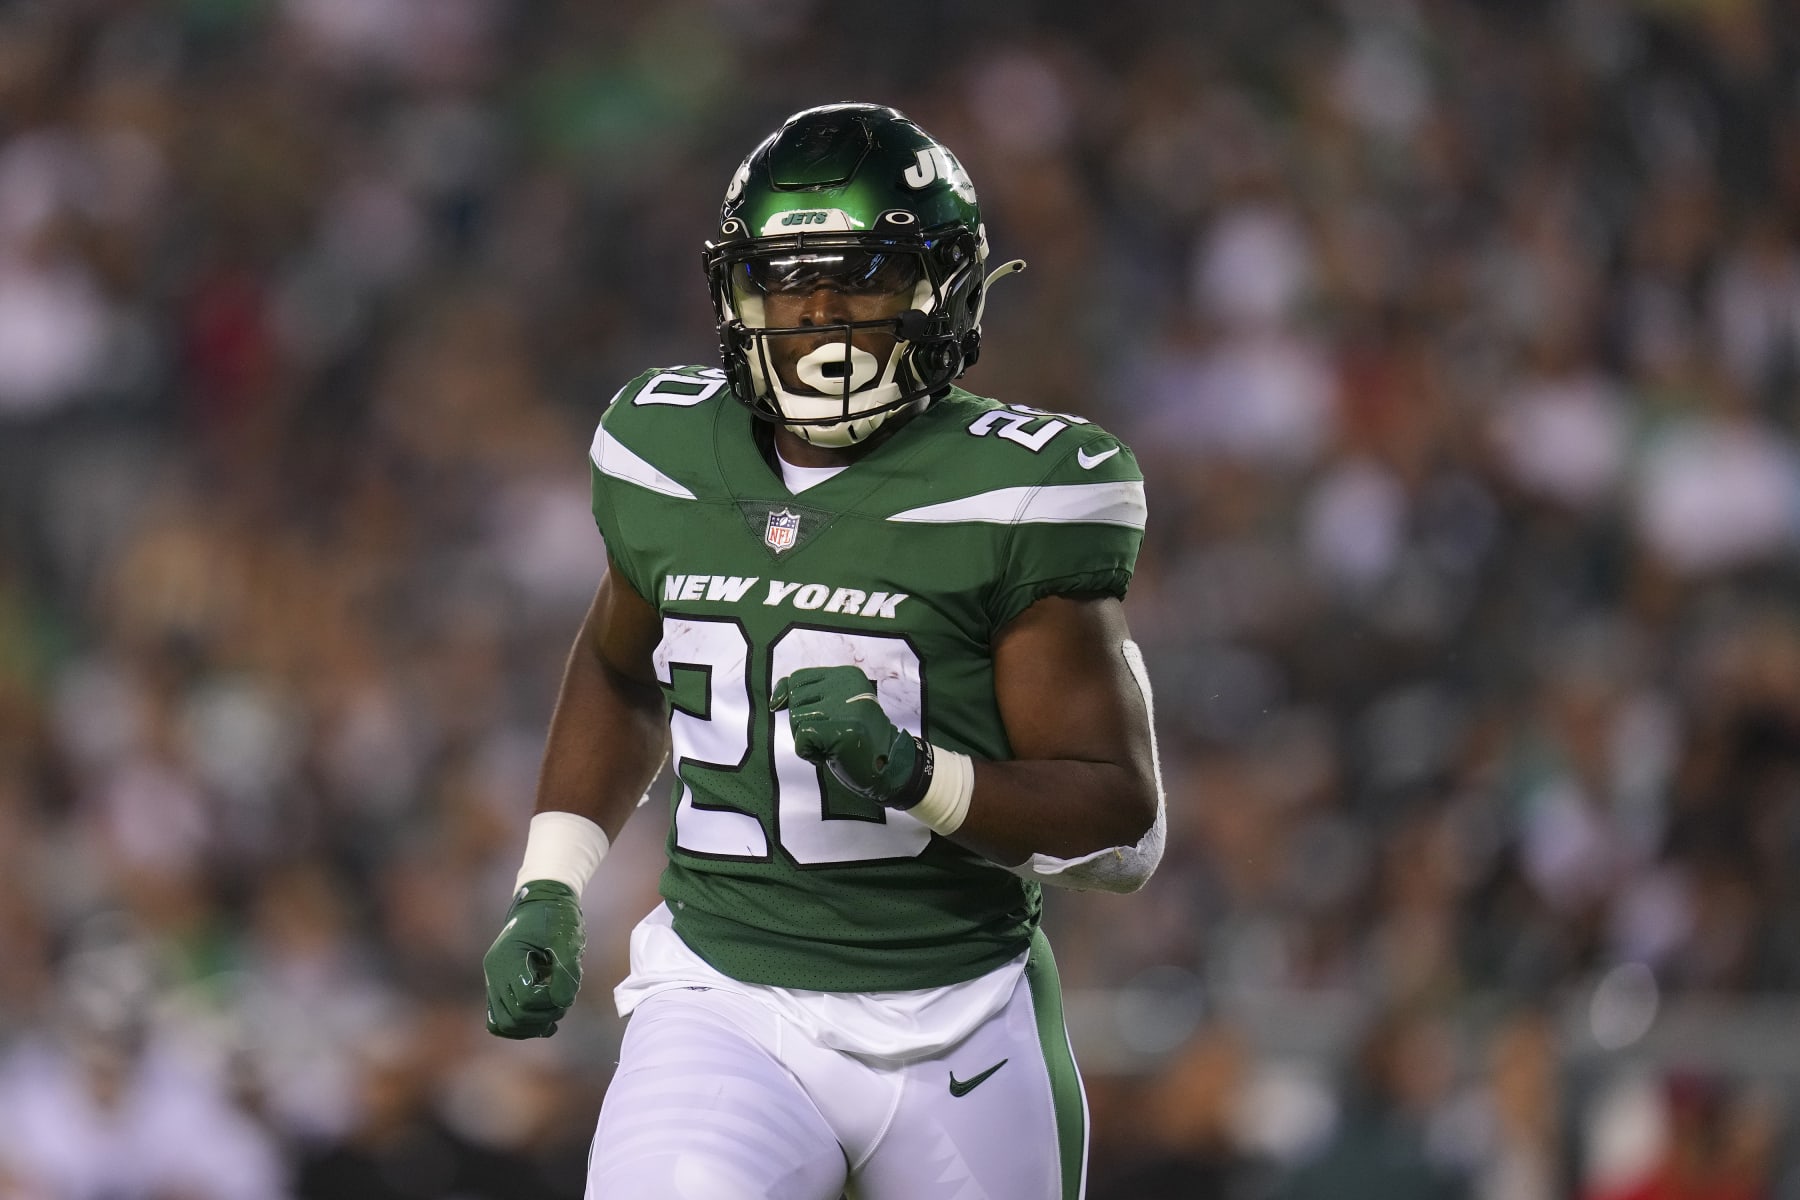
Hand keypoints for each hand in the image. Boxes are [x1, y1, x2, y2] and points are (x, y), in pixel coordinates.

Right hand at [483, 880, 583, 1038]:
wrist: (543, 902)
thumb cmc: (556, 917)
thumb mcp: (567, 939)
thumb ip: (566, 971)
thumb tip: (562, 1002)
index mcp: (507, 958)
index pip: (525, 999)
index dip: (550, 1002)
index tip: (567, 990)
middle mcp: (494, 972)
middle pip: (513, 1017)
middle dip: (544, 1017)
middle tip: (564, 1002)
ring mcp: (494, 981)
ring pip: (504, 1024)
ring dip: (533, 1025)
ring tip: (555, 1012)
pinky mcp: (500, 988)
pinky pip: (501, 1019)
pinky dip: (523, 1026)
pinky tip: (545, 1021)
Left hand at [769, 666, 927, 807]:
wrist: (890, 766)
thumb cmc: (858, 738)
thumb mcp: (837, 706)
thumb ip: (807, 695)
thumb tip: (775, 700)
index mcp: (847, 675)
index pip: (798, 678)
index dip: (794, 701)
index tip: (810, 719)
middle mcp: (847, 685)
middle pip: (795, 699)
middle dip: (802, 723)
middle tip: (827, 735)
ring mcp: (844, 707)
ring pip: (796, 719)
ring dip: (806, 740)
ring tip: (831, 745)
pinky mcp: (840, 730)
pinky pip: (801, 739)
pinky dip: (808, 753)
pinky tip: (829, 756)